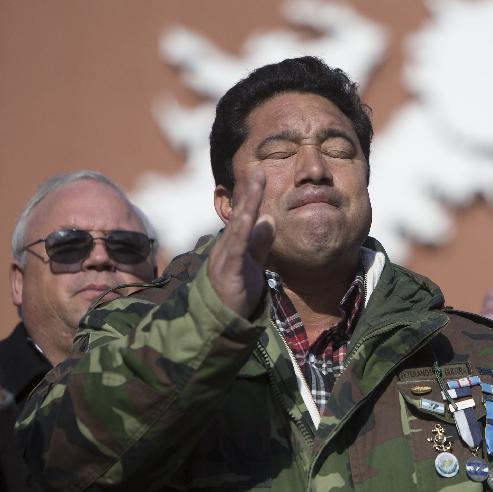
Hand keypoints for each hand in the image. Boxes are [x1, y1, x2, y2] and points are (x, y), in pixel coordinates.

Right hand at [208, 169, 275, 317]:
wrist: (223, 322)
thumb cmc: (236, 292)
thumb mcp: (253, 262)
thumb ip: (260, 242)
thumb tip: (269, 218)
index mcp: (234, 243)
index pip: (243, 214)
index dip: (251, 194)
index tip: (260, 172)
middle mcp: (227, 246)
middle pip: (239, 214)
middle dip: (248, 191)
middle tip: (257, 169)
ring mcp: (226, 258)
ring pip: (238, 227)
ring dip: (246, 204)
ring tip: (254, 182)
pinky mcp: (229, 273)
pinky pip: (237, 250)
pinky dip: (243, 233)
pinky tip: (251, 218)